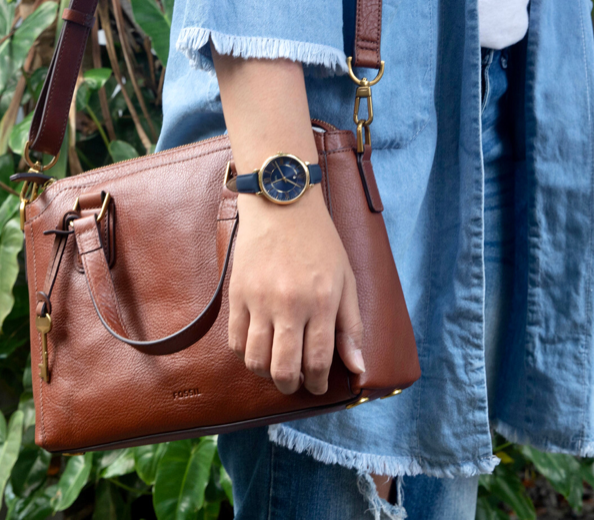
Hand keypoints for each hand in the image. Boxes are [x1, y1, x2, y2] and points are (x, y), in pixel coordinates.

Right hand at [228, 188, 364, 394]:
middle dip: (292, 385)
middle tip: (297, 383)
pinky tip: (258, 348)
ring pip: (255, 360)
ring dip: (266, 373)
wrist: (282, 205)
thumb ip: (350, 326)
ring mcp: (259, 300)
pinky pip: (235, 340)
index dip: (319, 382)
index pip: (319, 360)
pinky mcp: (237, 294)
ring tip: (276, 367)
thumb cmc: (320, 243)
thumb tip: (358, 367)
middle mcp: (289, 304)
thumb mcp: (347, 281)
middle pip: (284, 369)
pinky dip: (245, 353)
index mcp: (321, 302)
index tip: (318, 387)